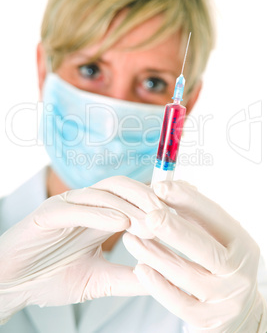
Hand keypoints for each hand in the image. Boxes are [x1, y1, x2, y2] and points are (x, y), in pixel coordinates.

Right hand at [0, 180, 161, 323]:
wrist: (12, 285)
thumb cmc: (51, 278)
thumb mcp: (97, 280)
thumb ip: (126, 277)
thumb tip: (159, 279)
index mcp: (98, 217)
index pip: (131, 199)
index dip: (155, 203)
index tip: (179, 216)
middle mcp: (85, 206)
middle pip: (121, 186)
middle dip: (147, 197)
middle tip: (168, 216)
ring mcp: (66, 206)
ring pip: (102, 192)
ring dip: (129, 204)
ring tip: (150, 220)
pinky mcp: (47, 214)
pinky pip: (76, 206)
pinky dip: (100, 213)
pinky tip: (120, 223)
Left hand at [123, 180, 266, 331]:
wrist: (239, 313)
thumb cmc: (221, 266)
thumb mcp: (218, 240)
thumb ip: (196, 215)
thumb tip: (168, 187)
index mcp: (241, 245)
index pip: (216, 218)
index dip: (188, 201)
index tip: (161, 187)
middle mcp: (237, 272)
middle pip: (204, 249)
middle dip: (174, 229)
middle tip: (149, 215)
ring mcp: (223, 299)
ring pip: (184, 274)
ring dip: (154, 254)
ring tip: (131, 239)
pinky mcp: (207, 321)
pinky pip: (178, 302)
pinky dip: (157, 285)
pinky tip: (140, 269)